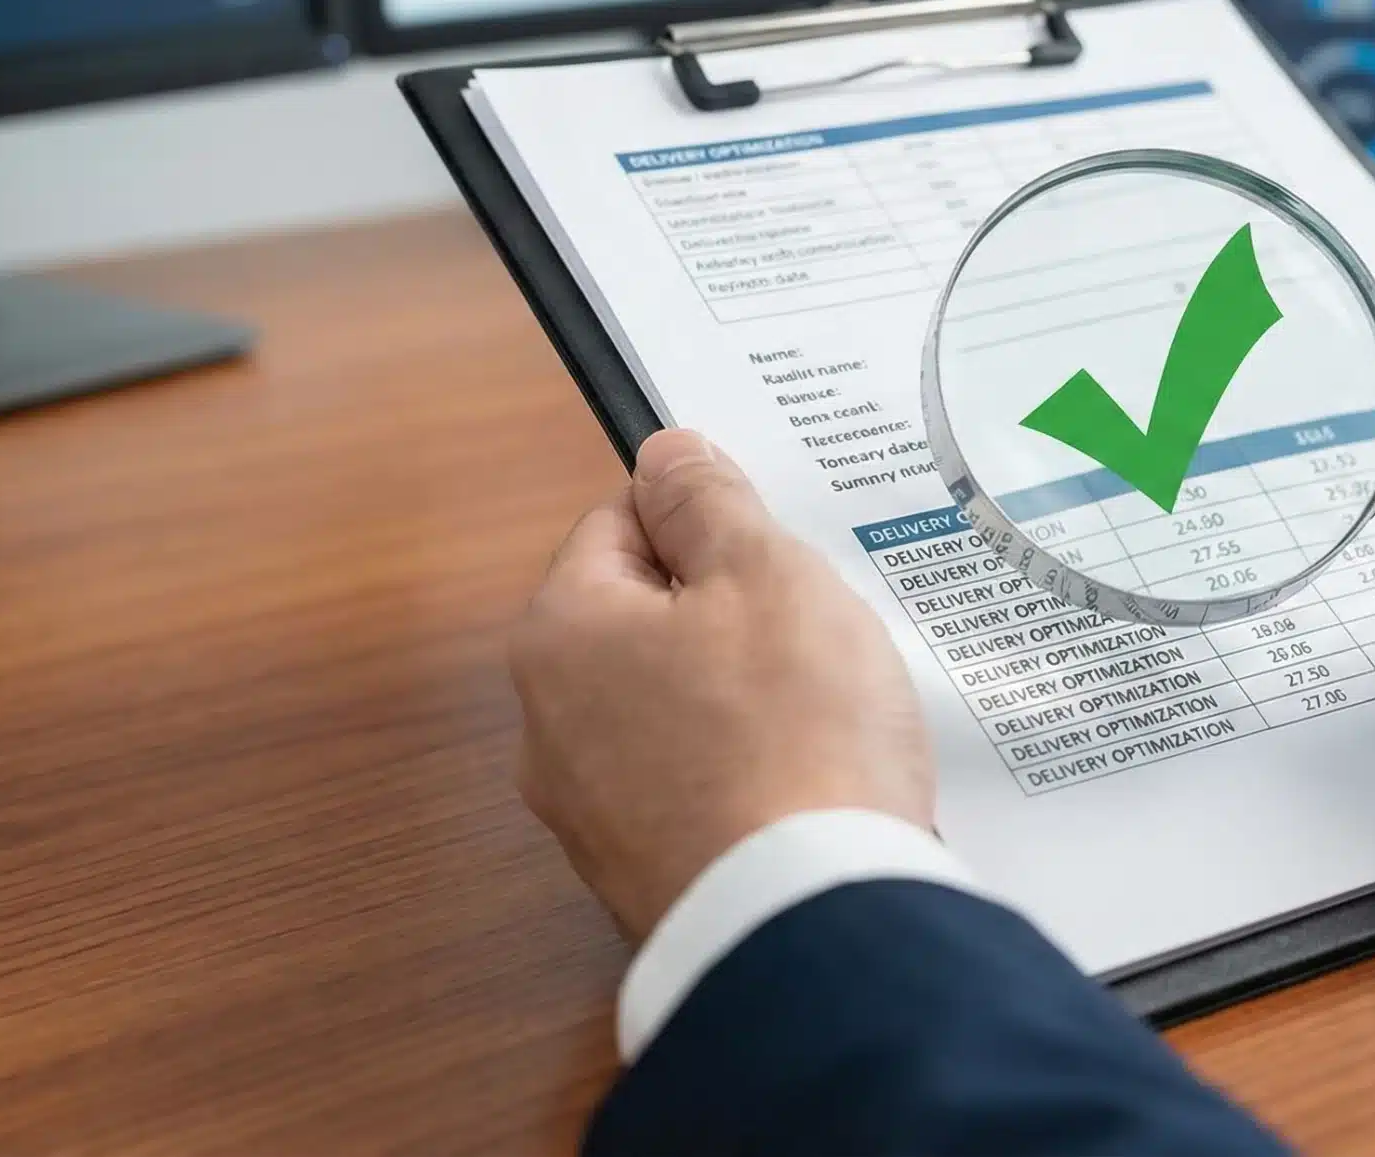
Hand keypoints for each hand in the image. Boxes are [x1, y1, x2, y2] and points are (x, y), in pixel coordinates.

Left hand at [509, 430, 933, 939]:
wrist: (809, 921)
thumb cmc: (791, 734)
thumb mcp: (768, 575)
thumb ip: (710, 502)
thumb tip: (665, 454)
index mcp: (562, 633)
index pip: (619, 526)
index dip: (705, 522)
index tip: (774, 545)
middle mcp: (549, 726)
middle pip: (645, 624)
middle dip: (729, 616)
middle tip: (813, 627)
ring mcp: (593, 814)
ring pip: (672, 710)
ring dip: (741, 698)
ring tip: (824, 711)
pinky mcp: (645, 876)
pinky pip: (697, 788)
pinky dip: (748, 774)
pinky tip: (811, 780)